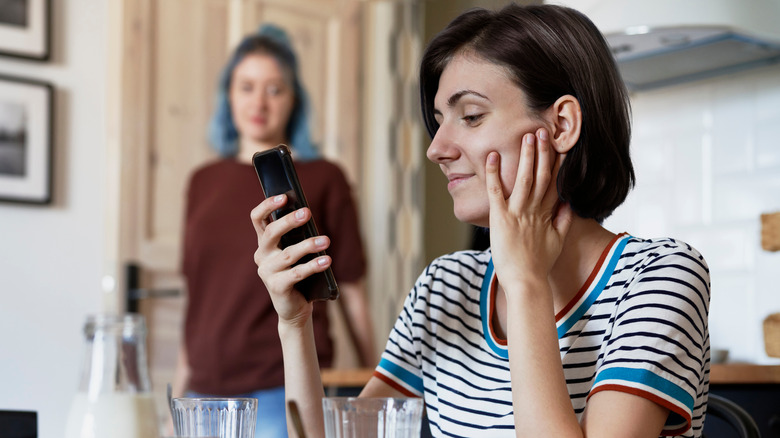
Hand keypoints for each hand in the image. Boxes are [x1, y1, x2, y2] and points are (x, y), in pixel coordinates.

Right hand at [250, 194, 331, 326]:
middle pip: (271, 233)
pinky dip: (313, 266)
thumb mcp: (295, 252)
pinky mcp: (277, 287)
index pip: (258, 219)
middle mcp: (262, 256)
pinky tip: (327, 261)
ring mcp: (267, 272)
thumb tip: (308, 214)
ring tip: (326, 240)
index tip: (284, 196)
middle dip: (289, 221)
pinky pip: (297, 273)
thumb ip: (297, 236)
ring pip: (288, 254)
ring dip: (309, 245)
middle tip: (307, 212)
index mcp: (264, 243)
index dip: (267, 205)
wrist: (294, 308)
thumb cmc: (298, 274)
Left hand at [485, 128, 572, 290]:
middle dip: (543, 153)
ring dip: (525, 157)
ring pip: (523, 179)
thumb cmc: (539, 265)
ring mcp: (518, 213)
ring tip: (527, 137)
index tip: (562, 146)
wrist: (526, 281)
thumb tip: (570, 204)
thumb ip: (564, 222)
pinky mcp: (500, 218)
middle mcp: (534, 210)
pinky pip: (496, 192)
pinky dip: (494, 173)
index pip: (555, 183)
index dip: (558, 164)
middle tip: (543, 131)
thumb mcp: (557, 242)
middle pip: (541, 176)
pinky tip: (492, 156)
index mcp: (547, 215)